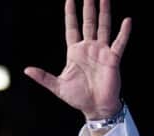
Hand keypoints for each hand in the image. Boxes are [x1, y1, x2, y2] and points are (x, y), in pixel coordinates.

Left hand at [24, 0, 130, 120]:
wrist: (95, 108)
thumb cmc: (78, 98)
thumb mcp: (58, 86)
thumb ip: (43, 77)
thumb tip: (27, 70)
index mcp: (75, 52)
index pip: (72, 27)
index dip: (70, 14)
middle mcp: (89, 48)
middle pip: (88, 22)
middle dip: (88, 7)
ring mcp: (101, 51)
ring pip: (103, 27)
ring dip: (104, 12)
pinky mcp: (113, 58)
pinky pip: (119, 42)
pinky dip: (124, 32)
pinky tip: (127, 21)